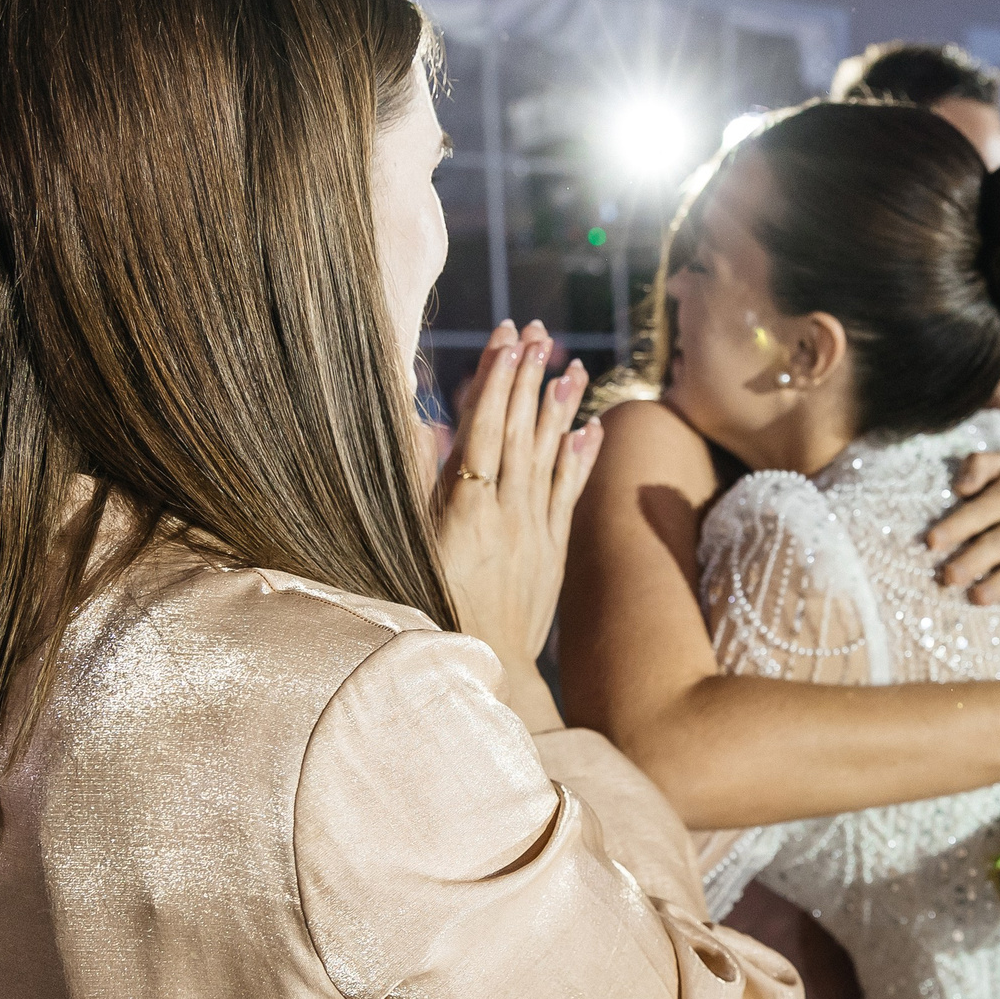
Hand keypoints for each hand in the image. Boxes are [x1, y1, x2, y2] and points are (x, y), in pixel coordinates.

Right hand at [433, 321, 601, 706]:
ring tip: (573, 366)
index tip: (508, 338)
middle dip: (528, 377)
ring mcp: (534, 529)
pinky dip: (579, 460)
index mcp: (465, 505)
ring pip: (549, 455)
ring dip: (560, 407)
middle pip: (520, 429)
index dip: (497, 379)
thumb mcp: (407, 545)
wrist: (478, 667)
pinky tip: (591, 431)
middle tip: (539, 331)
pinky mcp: (551, 551)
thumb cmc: (427, 610)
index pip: (485, 426)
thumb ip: (419, 483)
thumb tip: (426, 424)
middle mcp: (506, 510)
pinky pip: (568, 495)